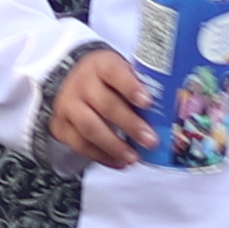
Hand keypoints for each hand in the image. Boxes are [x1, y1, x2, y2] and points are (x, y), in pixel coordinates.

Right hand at [40, 39, 153, 168]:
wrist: (70, 81)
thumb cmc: (106, 80)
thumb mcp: (121, 72)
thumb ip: (139, 87)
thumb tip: (167, 115)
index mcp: (101, 65)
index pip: (115, 72)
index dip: (131, 87)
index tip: (148, 102)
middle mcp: (82, 83)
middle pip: (106, 105)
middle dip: (130, 125)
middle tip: (150, 140)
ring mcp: (68, 105)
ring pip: (90, 128)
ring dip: (115, 146)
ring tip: (134, 158)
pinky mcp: (61, 126)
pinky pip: (81, 145)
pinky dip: (102, 157)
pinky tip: (120, 163)